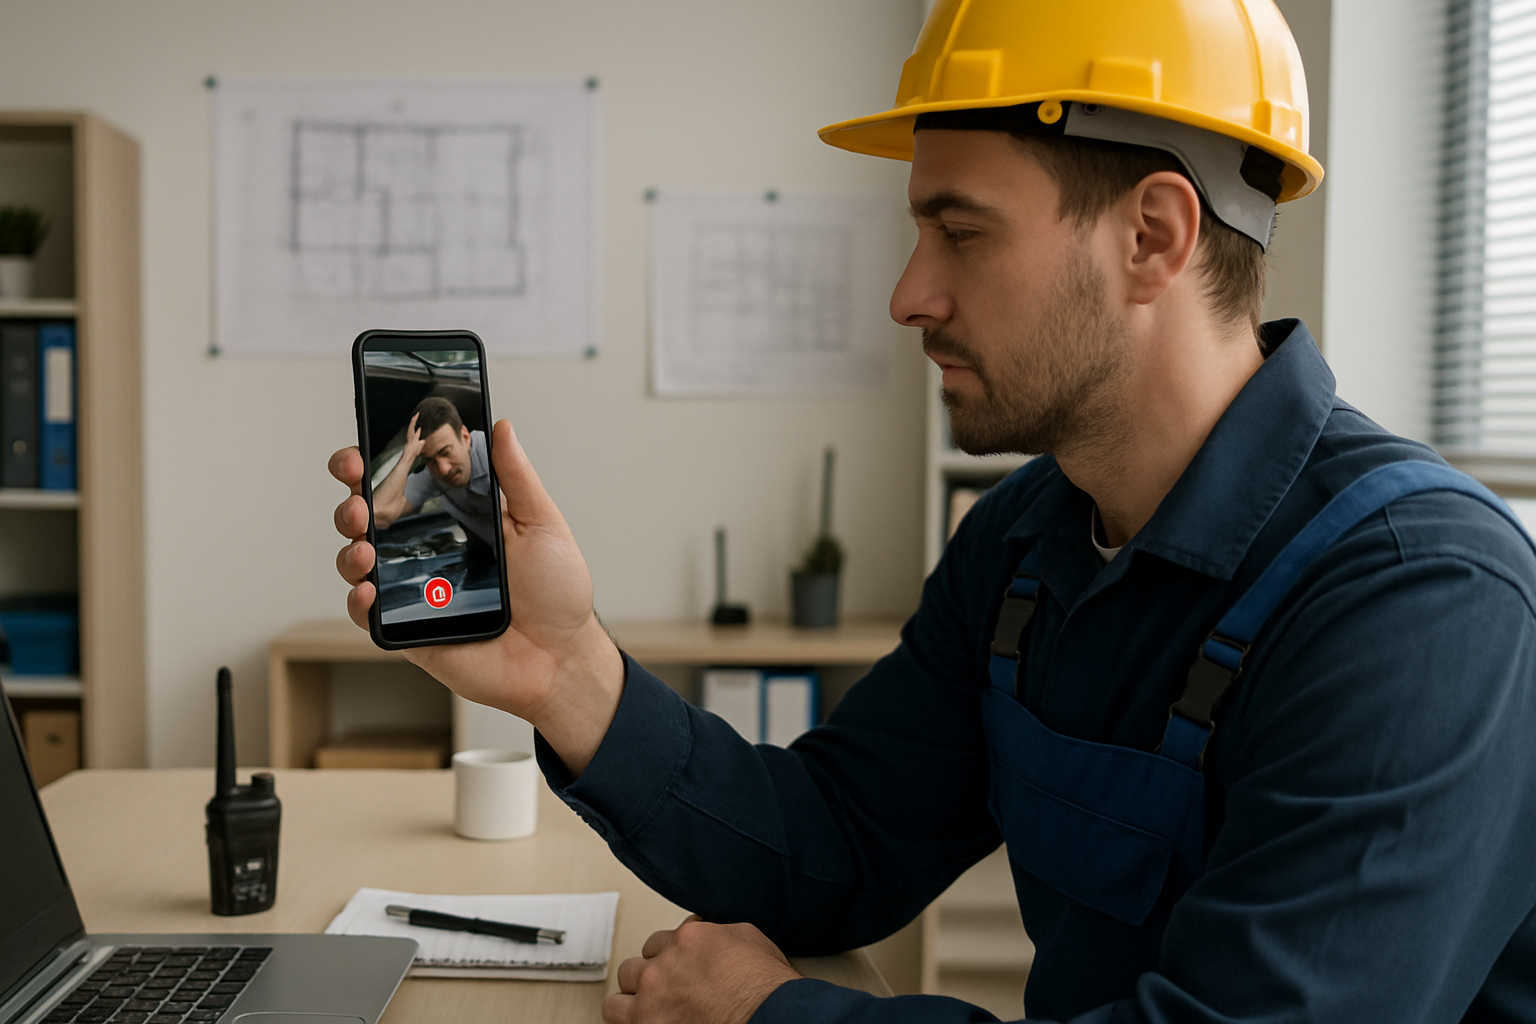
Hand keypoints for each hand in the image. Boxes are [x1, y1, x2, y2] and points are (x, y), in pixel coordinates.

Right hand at [329, 419, 624, 774]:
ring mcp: (415, 590)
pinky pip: (369, 616)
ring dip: (349, 548)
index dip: (374, 466)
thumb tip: (502, 427)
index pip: (404, 483)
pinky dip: (358, 602)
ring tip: (364, 547)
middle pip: (368, 517)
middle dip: (351, 500)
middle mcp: (428, 550)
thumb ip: (516, 477)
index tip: (361, 452)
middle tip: (358, 498)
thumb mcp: (542, 524)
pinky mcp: (409, 631)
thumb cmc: (558, 594)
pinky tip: (368, 591)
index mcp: (456, 519)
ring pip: (358, 562)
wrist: (562, 658)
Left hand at [605, 917, 800, 1023]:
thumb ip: (720, 933)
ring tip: (650, 1009)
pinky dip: (628, 1019)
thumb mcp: (749, 939)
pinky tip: (644, 1020)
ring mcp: (652, 997)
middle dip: (652, 975)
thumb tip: (712, 933)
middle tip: (668, 990)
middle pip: (638, 964)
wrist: (772, 1017)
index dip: (673, 956)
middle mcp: (664, 965)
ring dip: (633, 997)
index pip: (663, 941)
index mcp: (688, 938)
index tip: (681, 968)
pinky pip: (615, 1018)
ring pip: (621, 990)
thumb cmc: (767, 988)